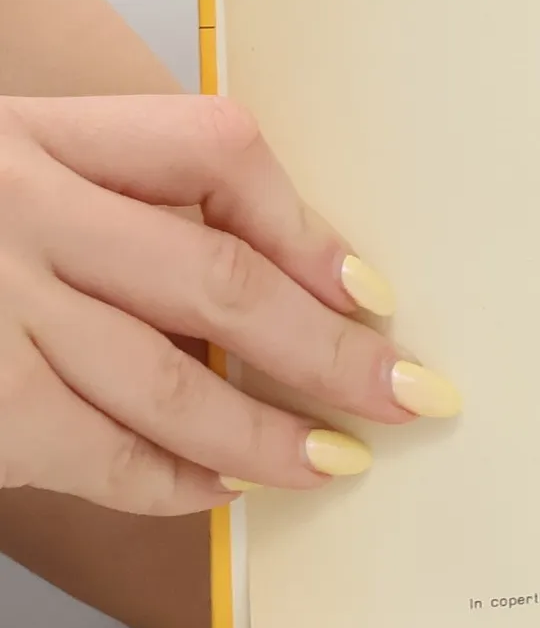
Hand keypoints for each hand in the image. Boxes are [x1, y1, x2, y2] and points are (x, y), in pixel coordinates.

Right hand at [0, 94, 459, 513]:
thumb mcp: (7, 183)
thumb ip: (110, 214)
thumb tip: (282, 296)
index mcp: (40, 138)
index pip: (213, 150)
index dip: (309, 229)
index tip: (375, 296)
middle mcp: (20, 209)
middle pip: (223, 279)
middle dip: (334, 352)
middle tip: (412, 396)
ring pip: (175, 383)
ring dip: (271, 436)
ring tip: (338, 463)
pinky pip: (103, 454)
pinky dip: (173, 483)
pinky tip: (223, 489)